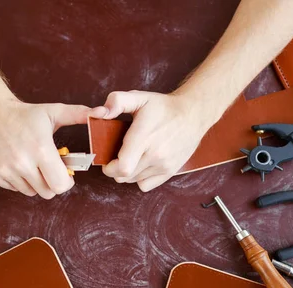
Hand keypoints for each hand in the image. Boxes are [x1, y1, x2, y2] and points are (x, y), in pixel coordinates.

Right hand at [0, 99, 89, 198]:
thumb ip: (79, 114)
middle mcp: (22, 162)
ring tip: (33, 165)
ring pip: (31, 193)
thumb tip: (102, 113)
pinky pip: (16, 189)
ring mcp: (6, 170)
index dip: (67, 181)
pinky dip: (20, 182)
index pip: (60, 185)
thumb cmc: (25, 114)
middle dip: (53, 184)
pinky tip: (19, 165)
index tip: (65, 172)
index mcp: (40, 148)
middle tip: (49, 169)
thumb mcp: (54, 111)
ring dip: (36, 183)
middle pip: (47, 193)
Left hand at [91, 90, 218, 191]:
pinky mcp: (170, 171)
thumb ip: (116, 101)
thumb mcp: (139, 97)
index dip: (109, 167)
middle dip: (114, 169)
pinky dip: (139, 178)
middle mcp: (155, 154)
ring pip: (133, 181)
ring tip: (130, 156)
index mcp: (144, 137)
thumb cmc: (163, 107)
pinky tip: (141, 163)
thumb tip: (98, 112)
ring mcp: (164, 165)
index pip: (121, 167)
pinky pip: (145, 185)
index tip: (107, 158)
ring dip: (126, 172)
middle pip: (123, 176)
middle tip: (116, 156)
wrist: (193, 113)